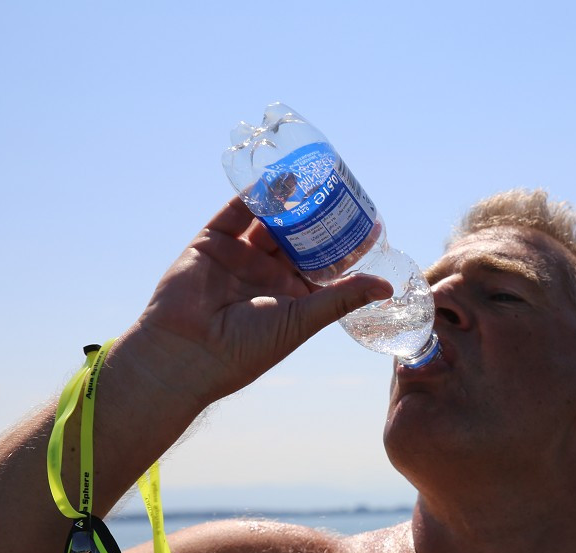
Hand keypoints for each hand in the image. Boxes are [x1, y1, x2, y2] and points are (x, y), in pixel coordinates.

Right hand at [130, 196, 391, 405]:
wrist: (188, 352)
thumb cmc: (248, 347)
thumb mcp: (302, 320)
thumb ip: (341, 297)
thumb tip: (388, 287)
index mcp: (291, 296)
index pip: (321, 262)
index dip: (340, 244)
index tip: (363, 222)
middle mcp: (266, 274)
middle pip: (296, 236)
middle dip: (314, 215)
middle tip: (335, 189)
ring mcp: (239, 257)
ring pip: (268, 221)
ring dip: (285, 201)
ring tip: (308, 177)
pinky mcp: (212, 243)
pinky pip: (234, 214)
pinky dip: (251, 195)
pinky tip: (271, 179)